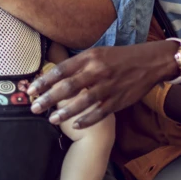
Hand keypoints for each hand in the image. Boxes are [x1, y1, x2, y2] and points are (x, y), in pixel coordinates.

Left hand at [27, 42, 176, 127]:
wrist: (149, 62)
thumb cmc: (119, 57)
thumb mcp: (97, 53)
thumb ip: (79, 63)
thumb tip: (55, 72)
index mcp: (90, 57)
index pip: (61, 70)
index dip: (44, 81)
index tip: (31, 89)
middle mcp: (97, 71)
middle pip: (67, 87)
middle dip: (48, 98)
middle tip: (34, 107)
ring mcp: (108, 87)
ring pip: (82, 102)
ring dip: (65, 112)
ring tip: (51, 119)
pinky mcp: (118, 100)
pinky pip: (99, 113)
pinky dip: (87, 120)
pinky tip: (76, 125)